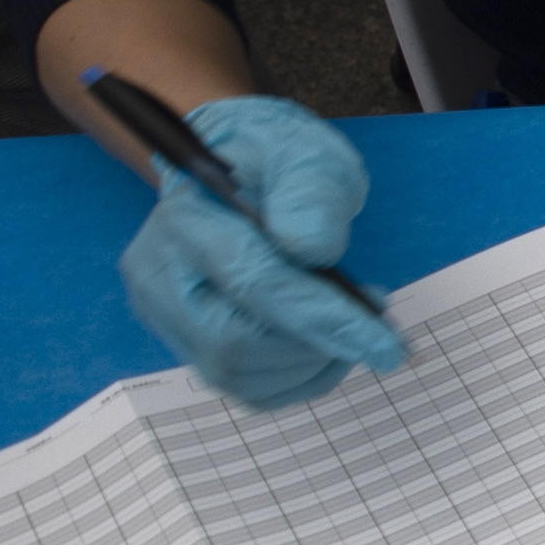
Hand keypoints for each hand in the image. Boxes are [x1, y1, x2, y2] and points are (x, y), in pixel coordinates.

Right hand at [117, 92, 407, 410]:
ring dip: (313, 363)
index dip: (323, 319)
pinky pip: (243, 389)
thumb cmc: (277, 160)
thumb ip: (311, 193)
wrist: (236, 169)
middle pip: (236, 346)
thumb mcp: (308, 155)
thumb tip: (311, 248)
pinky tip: (326, 345)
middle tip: (376, 325)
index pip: (253, 284)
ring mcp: (164, 315)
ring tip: (353, 325)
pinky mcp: (183, 341)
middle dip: (319, 346)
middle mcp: (158, 275)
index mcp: (186, 219)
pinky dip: (298, 378)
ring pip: (240, 376)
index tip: (385, 345)